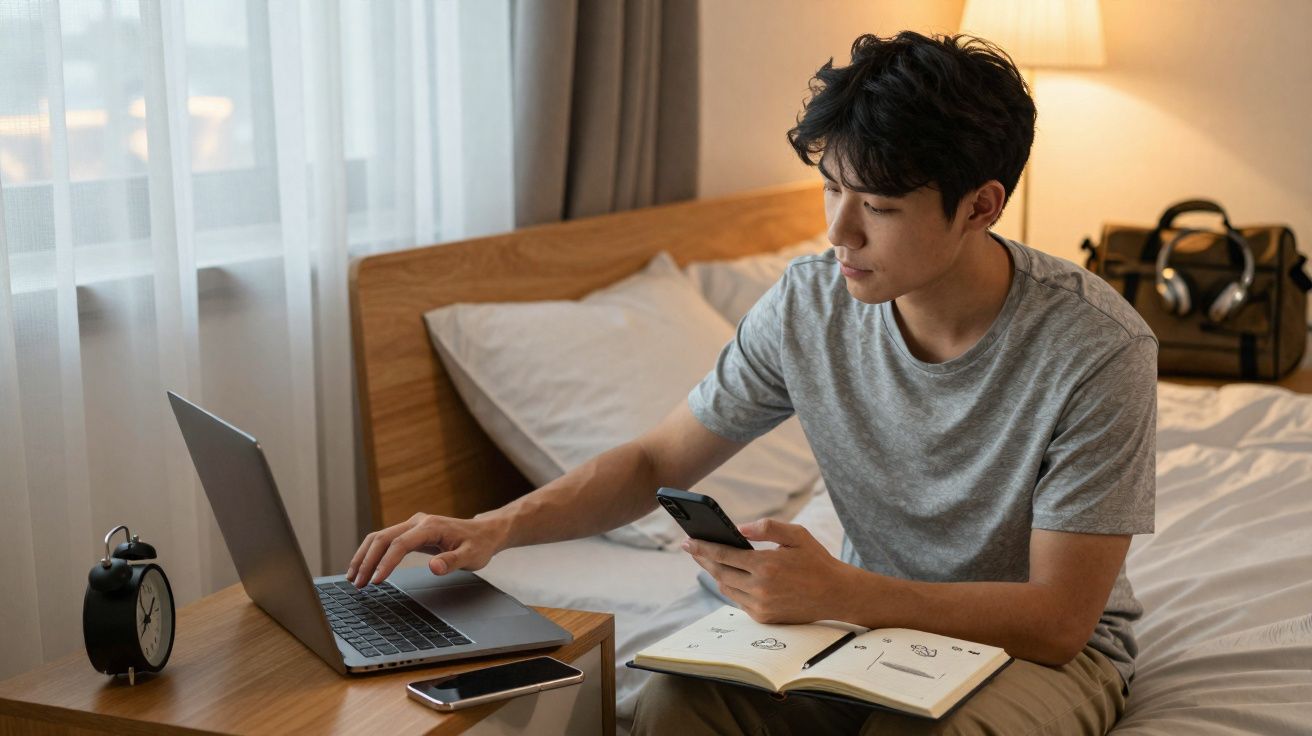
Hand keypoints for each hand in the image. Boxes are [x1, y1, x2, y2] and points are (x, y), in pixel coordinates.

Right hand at [346, 513, 507, 587]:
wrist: (485, 532)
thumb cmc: (479, 545)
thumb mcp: (471, 556)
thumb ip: (451, 562)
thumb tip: (433, 567)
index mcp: (430, 527)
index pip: (400, 544)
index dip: (385, 563)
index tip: (375, 582)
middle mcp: (417, 522)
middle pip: (383, 538)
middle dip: (367, 560)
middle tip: (357, 584)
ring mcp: (413, 525)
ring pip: (379, 537)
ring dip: (364, 556)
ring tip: (353, 578)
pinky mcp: (411, 532)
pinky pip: (385, 540)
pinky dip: (372, 553)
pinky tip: (364, 567)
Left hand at [683, 519, 852, 623]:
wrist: (836, 594)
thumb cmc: (816, 561)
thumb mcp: (796, 535)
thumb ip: (766, 527)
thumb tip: (738, 528)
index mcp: (766, 565)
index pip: (724, 554)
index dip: (702, 547)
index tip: (687, 541)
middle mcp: (760, 588)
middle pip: (719, 572)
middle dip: (703, 559)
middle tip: (691, 548)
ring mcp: (761, 606)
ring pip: (726, 588)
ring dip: (716, 573)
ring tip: (709, 559)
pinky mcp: (764, 618)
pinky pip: (738, 601)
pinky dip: (732, 587)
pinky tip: (729, 576)